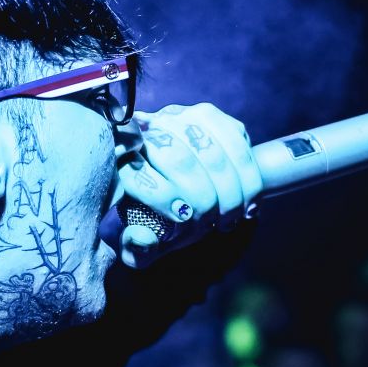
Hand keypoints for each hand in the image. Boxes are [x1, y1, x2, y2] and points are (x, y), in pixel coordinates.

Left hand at [118, 103, 264, 267]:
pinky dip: (247, 177)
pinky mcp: (208, 115)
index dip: (161, 198)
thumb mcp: (143, 244)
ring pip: (210, 152)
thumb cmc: (161, 222)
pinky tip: (247, 204)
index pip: (136, 173)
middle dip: (201, 200)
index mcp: (119, 162)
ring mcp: (177, 118)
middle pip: (178, 160)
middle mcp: (145, 132)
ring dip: (228, 191)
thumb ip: (136, 251)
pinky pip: (236, 142)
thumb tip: (140, 237)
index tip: (182, 219)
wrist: (187, 196)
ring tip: (229, 218)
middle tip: (210, 224)